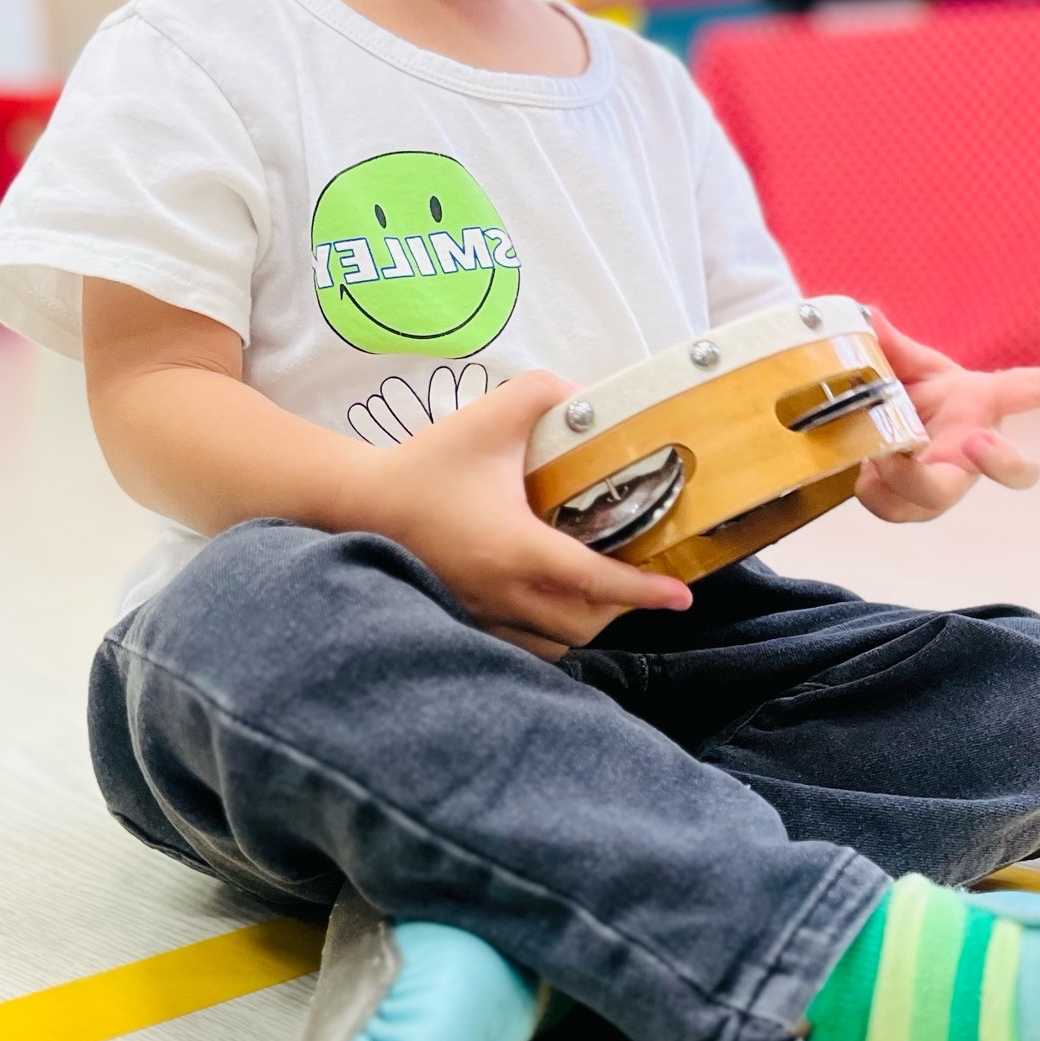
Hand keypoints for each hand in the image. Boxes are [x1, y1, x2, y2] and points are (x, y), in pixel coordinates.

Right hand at [364, 369, 692, 658]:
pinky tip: (556, 605)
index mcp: (518, 551)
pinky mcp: (466, 620)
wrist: (359, 503)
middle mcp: (505, 594)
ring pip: (555, 643)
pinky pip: (524, 646)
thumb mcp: (489, 417)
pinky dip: (551, 634)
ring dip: (586, 624)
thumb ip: (544, 395)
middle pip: (585, 624)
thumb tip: (586, 396)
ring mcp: (483, 615)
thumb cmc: (425, 465)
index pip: (596, 581)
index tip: (681, 595)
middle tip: (641, 577)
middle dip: (621, 607)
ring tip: (602, 592)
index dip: (644, 590)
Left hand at [852, 307, 1039, 524]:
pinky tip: (865, 469)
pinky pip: (897, 507)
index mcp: (979, 404)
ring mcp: (949, 483)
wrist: (876, 437)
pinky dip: (873, 488)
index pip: (1031, 388)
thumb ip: (891, 347)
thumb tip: (870, 316)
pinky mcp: (917, 507)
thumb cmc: (907, 398)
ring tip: (877, 452)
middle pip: (1018, 471)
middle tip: (977, 440)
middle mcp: (973, 448)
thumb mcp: (903, 368)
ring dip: (904, 475)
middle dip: (1003, 461)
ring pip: (940, 497)